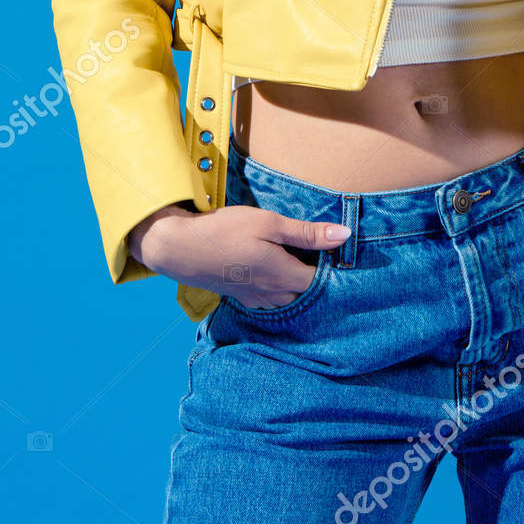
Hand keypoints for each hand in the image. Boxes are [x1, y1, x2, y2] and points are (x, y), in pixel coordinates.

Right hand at [128, 202, 351, 305]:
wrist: (179, 248)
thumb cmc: (225, 231)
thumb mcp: (268, 223)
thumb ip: (306, 233)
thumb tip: (345, 235)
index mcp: (283, 275)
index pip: (321, 280)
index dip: (332, 268)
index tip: (338, 252)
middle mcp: (272, 293)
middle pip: (306, 294)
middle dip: (317, 280)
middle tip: (323, 258)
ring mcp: (254, 298)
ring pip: (287, 300)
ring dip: (297, 287)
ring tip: (301, 265)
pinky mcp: (239, 296)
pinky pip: (269, 300)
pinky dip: (279, 290)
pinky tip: (274, 274)